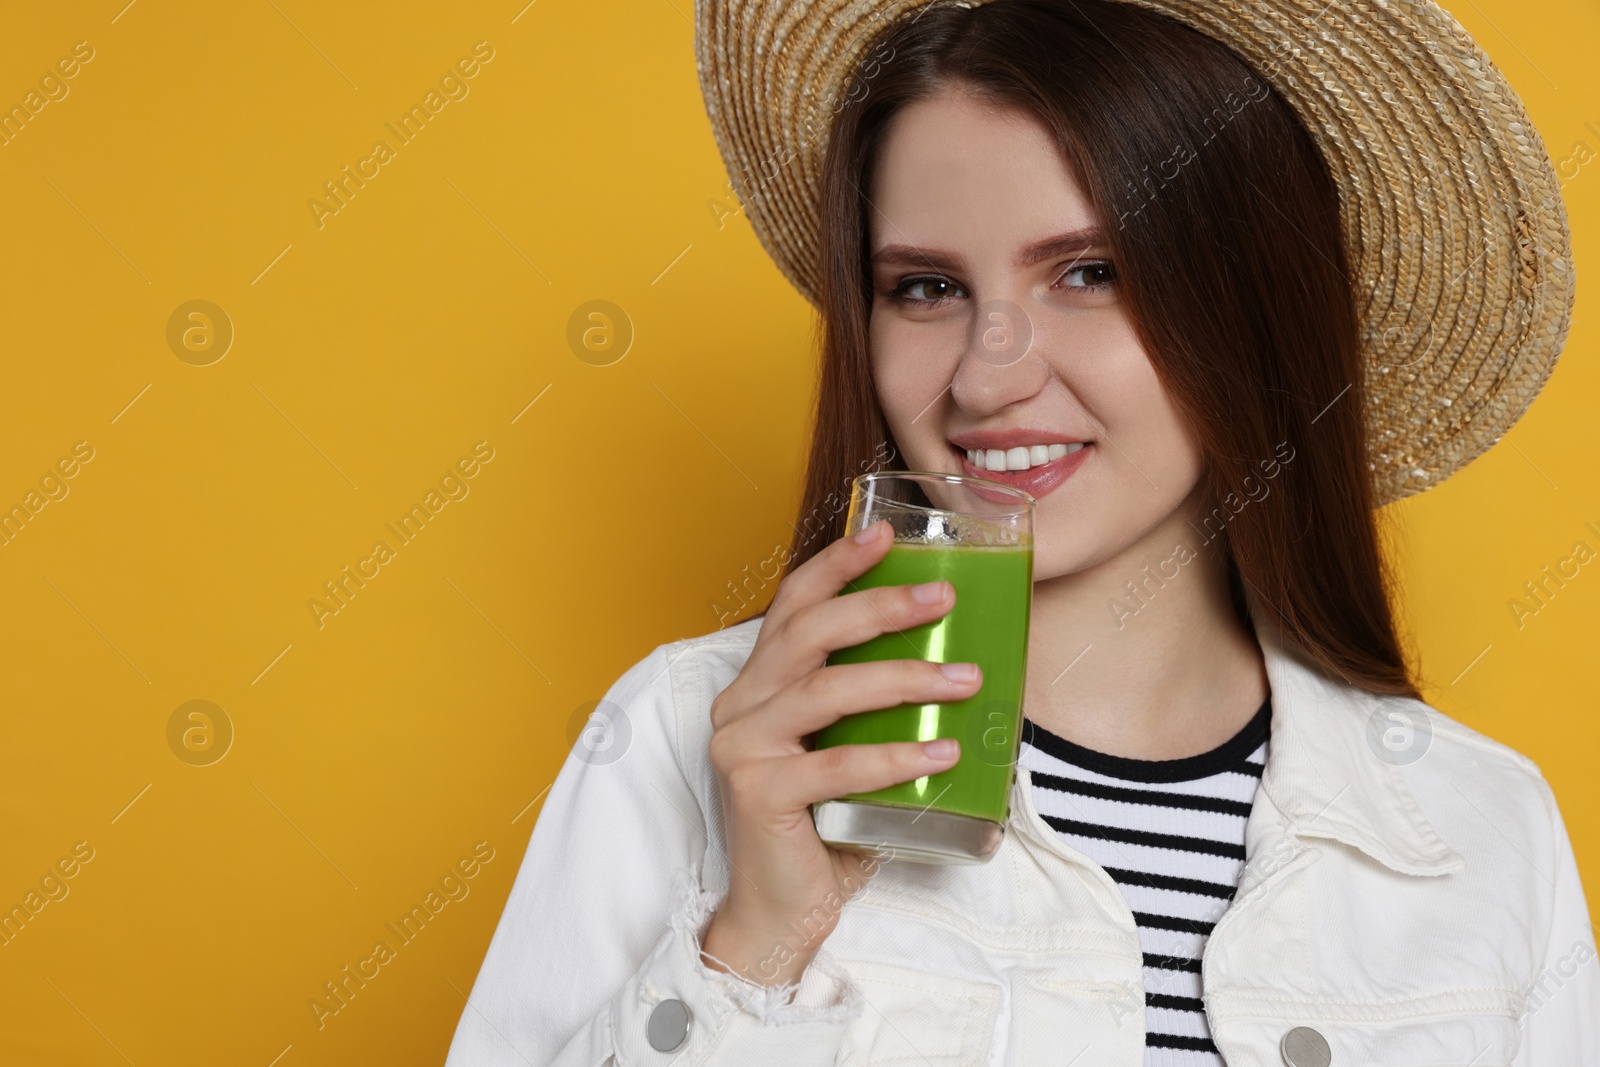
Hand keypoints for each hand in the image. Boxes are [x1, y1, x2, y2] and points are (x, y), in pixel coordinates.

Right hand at [699, 519, 980, 987]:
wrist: (780, 910)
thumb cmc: (822, 825)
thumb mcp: (845, 747)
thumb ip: (870, 706)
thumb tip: (960, 658)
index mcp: (757, 685)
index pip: (792, 605)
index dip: (837, 565)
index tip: (887, 534)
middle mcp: (739, 706)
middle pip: (808, 634)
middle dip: (880, 607)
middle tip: (943, 599)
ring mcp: (742, 748)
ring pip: (827, 692)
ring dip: (904, 679)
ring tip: (965, 679)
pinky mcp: (757, 793)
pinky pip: (836, 765)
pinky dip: (895, 757)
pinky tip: (942, 756)